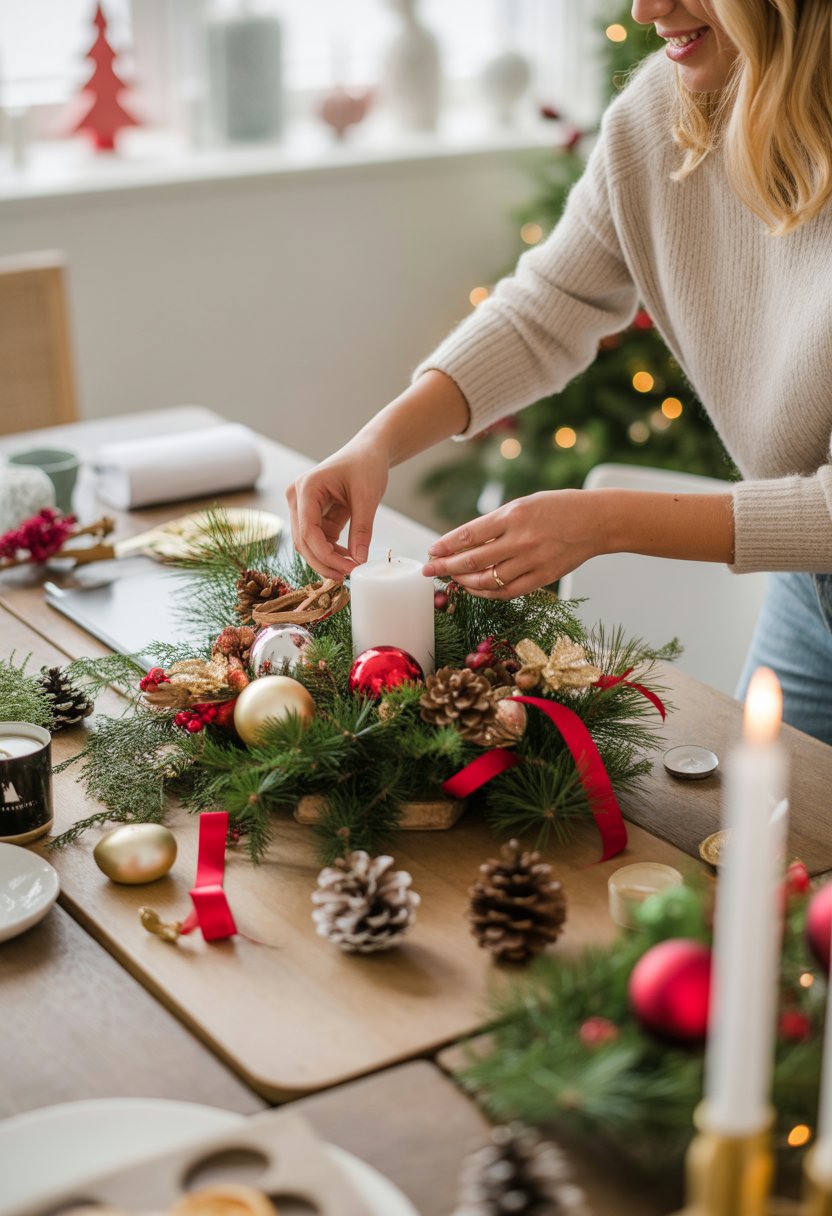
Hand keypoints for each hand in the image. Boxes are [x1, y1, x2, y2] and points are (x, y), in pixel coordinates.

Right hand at [287, 441, 388, 578]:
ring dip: (326, 559)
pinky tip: (349, 557)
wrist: (369, 452)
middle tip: (348, 575)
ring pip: (307, 544)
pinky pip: (317, 539)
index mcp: (307, 488)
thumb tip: (359, 560)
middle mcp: (298, 498)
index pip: (308, 531)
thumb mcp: (368, 497)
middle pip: (303, 541)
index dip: (326, 555)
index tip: (349, 568)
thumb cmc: (366, 465)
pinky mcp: (313, 514)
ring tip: (350, 568)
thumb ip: (362, 529)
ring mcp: (302, 507)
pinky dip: (331, 551)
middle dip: (324, 562)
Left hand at [422, 490, 607, 597]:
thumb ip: (495, 524)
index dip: (445, 546)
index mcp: (513, 515)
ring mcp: (532, 561)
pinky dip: (487, 593)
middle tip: (429, 571)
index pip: (469, 534)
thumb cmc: (558, 508)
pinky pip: (507, 592)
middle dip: (446, 567)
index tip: (431, 552)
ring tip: (452, 579)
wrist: (596, 521)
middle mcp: (521, 539)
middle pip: (473, 560)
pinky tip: (475, 589)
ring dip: (464, 582)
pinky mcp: (543, 577)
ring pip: (487, 580)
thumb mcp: (523, 505)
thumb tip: (463, 544)